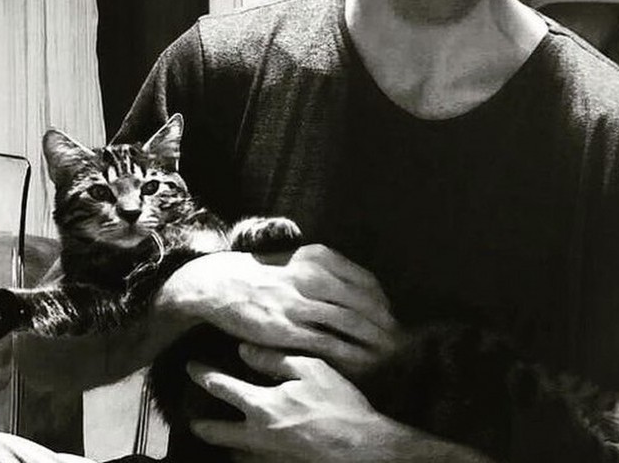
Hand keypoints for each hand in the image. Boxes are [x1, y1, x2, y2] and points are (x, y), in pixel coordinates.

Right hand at [157, 244, 402, 377]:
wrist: (222, 284)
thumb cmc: (266, 273)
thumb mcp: (301, 260)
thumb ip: (330, 271)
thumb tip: (365, 289)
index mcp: (319, 256)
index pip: (366, 281)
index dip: (383, 302)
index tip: (391, 316)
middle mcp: (312, 276)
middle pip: (363, 302)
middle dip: (384, 324)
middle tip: (397, 339)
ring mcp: (299, 303)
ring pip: (349, 323)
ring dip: (372, 340)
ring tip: (385, 354)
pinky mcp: (285, 328)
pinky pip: (326, 343)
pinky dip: (348, 353)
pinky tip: (360, 362)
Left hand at [187, 342, 391, 462]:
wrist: (361, 448)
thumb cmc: (338, 404)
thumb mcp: (310, 369)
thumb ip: (273, 360)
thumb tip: (243, 349)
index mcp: (262, 406)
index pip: (221, 387)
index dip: (202, 375)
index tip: (190, 366)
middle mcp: (256, 436)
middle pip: (214, 432)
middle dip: (199, 424)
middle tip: (192, 418)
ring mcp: (266, 458)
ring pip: (231, 453)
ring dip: (223, 443)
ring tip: (220, 433)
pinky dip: (244, 456)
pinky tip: (249, 448)